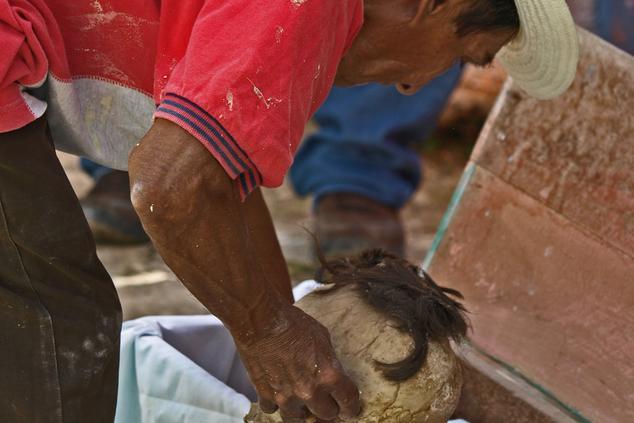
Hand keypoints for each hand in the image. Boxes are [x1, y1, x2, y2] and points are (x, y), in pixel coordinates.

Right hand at [236, 304, 360, 421]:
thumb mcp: (322, 337)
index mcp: (329, 375)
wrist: (262, 321)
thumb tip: (330, 370)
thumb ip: (328, 360)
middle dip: (329, 409)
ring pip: (299, 419)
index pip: (349, 401)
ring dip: (302, 411)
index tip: (350, 409)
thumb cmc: (292, 324)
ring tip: (302, 402)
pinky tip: (278, 393)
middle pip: (327, 415)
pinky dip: (276, 404)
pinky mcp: (266, 395)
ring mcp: (287, 396)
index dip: (351, 407)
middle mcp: (310, 391)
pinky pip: (273, 410)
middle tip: (326, 402)